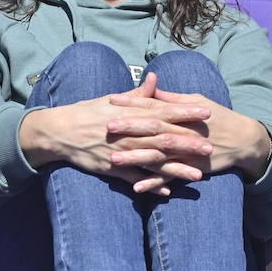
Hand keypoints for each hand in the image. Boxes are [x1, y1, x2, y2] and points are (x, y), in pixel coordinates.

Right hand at [19, 72, 213, 193]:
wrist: (61, 131)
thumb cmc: (90, 112)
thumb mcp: (114, 100)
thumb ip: (138, 93)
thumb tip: (155, 78)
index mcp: (132, 113)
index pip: (164, 112)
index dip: (186, 113)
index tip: (207, 112)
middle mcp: (130, 132)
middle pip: (164, 138)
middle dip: (188, 143)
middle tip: (210, 147)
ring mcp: (122, 152)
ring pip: (154, 162)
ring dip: (176, 169)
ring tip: (198, 175)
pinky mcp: (112, 168)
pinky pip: (135, 179)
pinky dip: (150, 186)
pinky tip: (167, 192)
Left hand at [109, 78, 271, 183]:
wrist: (242, 139)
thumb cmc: (218, 117)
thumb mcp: (197, 101)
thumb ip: (172, 97)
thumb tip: (152, 86)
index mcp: (181, 113)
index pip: (153, 105)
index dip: (133, 102)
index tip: (112, 100)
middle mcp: (181, 131)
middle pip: (152, 128)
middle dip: (129, 127)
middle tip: (106, 127)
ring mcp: (185, 150)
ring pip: (156, 154)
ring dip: (134, 158)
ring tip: (113, 159)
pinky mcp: (190, 167)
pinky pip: (169, 177)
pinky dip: (154, 183)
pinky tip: (136, 187)